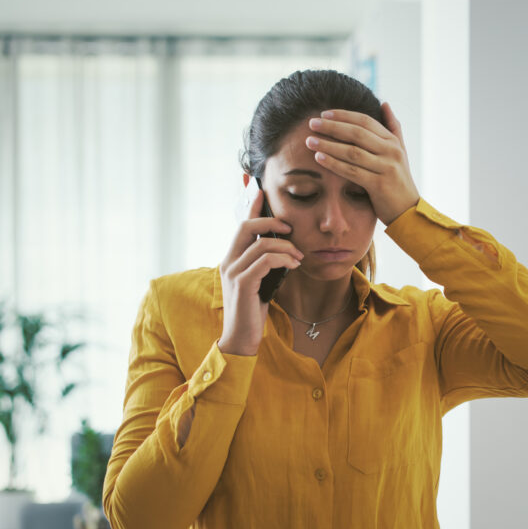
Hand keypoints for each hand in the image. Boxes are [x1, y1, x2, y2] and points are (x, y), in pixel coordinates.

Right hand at [217, 184, 302, 355]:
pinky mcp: (242, 284)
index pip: (241, 225)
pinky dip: (283, 260)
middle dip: (271, 221)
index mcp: (232, 258)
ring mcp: (233, 272)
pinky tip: (294, 266)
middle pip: (246, 227)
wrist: (241, 338)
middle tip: (291, 228)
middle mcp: (228, 261)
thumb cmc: (253, 310)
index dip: (251, 206)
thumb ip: (265, 264)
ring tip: (299, 257)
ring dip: (286, 247)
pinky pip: (265, 261)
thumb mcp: (261, 281)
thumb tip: (284, 248)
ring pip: (261, 244)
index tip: (262, 190)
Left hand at [304, 102, 420, 225]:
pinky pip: (352, 171)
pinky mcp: (379, 185)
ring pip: (352, 152)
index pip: (365, 121)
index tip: (324, 114)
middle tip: (312, 123)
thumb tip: (384, 103)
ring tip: (310, 141)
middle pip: (356, 133)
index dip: (343, 115)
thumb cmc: (399, 181)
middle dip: (332, 127)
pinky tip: (319, 159)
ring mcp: (386, 167)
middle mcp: (391, 152)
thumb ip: (393, 127)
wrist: (408, 211)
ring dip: (328, 145)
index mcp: (392, 142)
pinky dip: (334, 164)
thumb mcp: (400, 152)